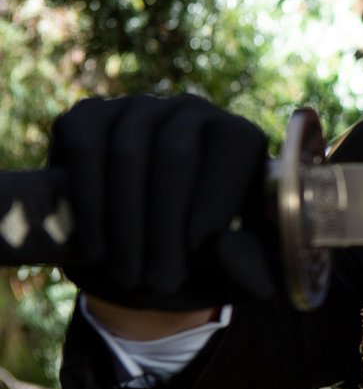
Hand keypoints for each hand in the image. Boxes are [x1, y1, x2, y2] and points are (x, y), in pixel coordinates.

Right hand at [49, 94, 275, 309]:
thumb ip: (250, 267)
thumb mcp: (239, 270)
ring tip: (130, 274)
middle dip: (165, 224)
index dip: (215, 202)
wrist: (143, 255)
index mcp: (240, 135)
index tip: (198, 255)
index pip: (233, 146)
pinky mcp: (89, 115)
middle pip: (174, 152)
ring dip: (125, 223)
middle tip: (160, 281)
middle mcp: (192, 110)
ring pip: (126, 153)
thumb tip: (236, 258)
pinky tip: (96, 249)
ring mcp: (138, 107)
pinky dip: (88, 203)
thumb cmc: (204, 259)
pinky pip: (85, 149)